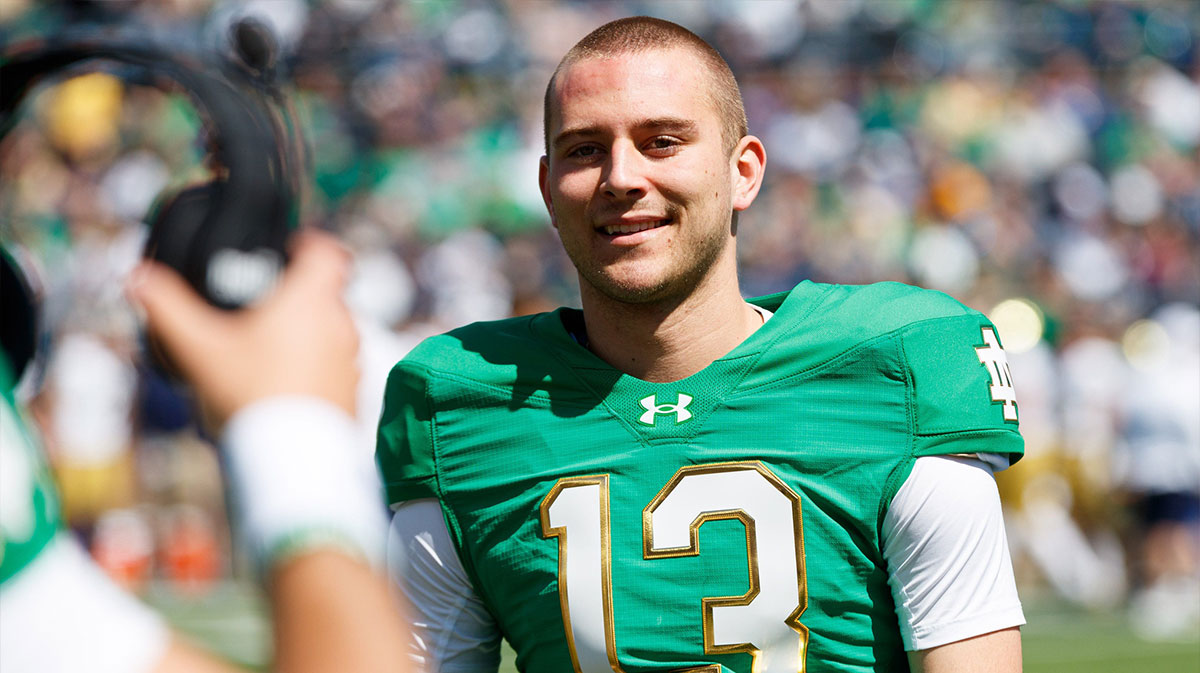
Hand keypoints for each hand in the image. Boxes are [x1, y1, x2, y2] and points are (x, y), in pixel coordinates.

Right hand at [127, 231, 359, 428]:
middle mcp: (341, 324)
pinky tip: (285, 384)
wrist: (291, 461)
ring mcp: (352, 360)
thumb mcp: (199, 349)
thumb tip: (139, 278)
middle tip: (261, 309)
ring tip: (268, 351)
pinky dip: (317, 367)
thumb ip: (167, 307)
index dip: (308, 245)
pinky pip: (337, 366)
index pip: (327, 251)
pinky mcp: (355, 392)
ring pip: (332, 331)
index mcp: (311, 299)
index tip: (286, 252)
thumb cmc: (248, 396)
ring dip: (308, 333)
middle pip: (326, 293)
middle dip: (297, 295)